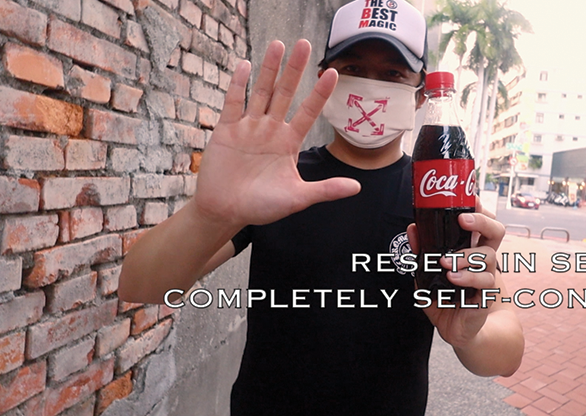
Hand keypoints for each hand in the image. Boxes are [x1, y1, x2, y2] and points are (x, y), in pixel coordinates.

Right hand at [194, 40, 360, 229]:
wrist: (225, 212)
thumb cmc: (261, 207)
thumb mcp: (297, 198)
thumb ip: (325, 190)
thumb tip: (357, 187)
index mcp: (289, 143)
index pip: (308, 112)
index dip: (320, 94)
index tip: (333, 73)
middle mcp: (270, 130)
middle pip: (285, 93)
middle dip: (294, 70)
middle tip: (305, 44)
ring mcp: (248, 127)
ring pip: (261, 92)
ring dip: (269, 69)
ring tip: (278, 45)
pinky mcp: (226, 130)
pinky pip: (233, 103)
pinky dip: (238, 85)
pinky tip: (245, 66)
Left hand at [407, 197, 505, 348]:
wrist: (456, 329)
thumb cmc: (445, 297)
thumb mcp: (426, 272)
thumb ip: (421, 251)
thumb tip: (412, 228)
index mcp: (472, 248)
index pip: (483, 222)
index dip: (480, 208)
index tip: (471, 198)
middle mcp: (484, 259)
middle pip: (496, 231)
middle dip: (481, 221)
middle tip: (463, 220)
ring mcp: (488, 276)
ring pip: (489, 256)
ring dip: (466, 256)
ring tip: (446, 262)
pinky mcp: (487, 295)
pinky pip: (484, 281)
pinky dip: (467, 277)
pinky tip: (453, 277)